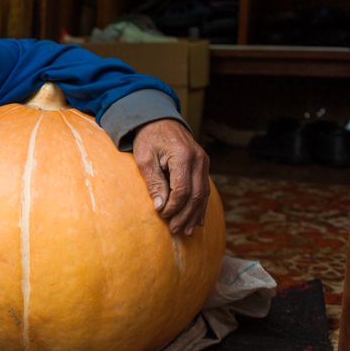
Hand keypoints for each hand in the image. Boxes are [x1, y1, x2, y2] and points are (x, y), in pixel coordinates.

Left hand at [131, 119, 209, 235]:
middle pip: (196, 194)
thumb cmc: (148, 138)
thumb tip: (161, 206)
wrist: (160, 119)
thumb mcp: (144, 159)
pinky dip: (200, 205)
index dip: (173, 206)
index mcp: (183, 156)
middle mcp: (198, 159)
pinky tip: (197, 220)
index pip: (182, 190)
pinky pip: (205, 189)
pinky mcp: (203, 165)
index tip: (162, 215)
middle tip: (175, 230)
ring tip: (187, 231)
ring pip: (204, 194)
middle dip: (185, 215)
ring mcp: (203, 162)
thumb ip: (154, 182)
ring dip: (195, 214)